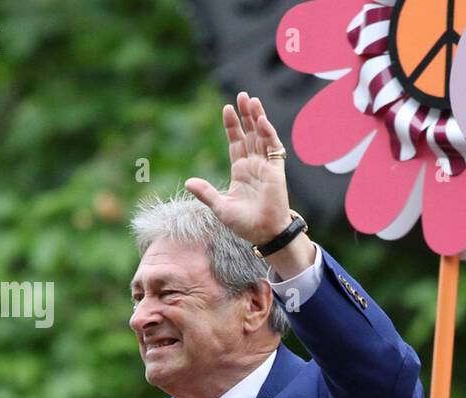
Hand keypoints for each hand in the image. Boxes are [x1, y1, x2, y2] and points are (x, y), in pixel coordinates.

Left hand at [186, 92, 295, 248]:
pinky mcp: (277, 172)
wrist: (264, 234)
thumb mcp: (220, 207)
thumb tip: (188, 182)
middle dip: (246, 115)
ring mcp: (266, 167)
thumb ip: (206, 193)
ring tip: (252, 100)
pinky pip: (273, 148)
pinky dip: (268, 134)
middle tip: (242, 95)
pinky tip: (261, 120)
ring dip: (257, 118)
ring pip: (262, 136)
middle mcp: (254, 166)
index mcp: (240, 171)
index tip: (227, 109)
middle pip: (250, 134)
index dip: (232, 126)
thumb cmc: (245, 225)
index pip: (236, 142)